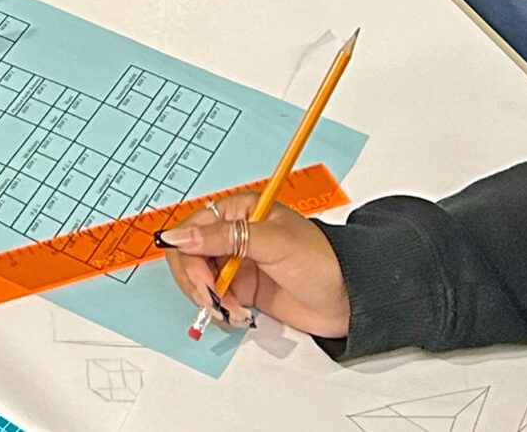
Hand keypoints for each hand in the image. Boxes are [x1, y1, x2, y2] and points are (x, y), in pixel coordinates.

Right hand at [161, 196, 349, 338]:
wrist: (347, 299)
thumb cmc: (320, 260)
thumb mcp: (272, 243)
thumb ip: (224, 238)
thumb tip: (180, 237)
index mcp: (238, 211)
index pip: (192, 228)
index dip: (188, 253)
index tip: (200, 279)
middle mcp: (232, 235)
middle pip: (188, 256)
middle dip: (196, 281)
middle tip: (215, 299)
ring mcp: (235, 263)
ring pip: (197, 280)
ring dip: (208, 299)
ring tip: (232, 310)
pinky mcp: (241, 289)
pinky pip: (213, 299)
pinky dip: (220, 310)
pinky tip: (239, 314)